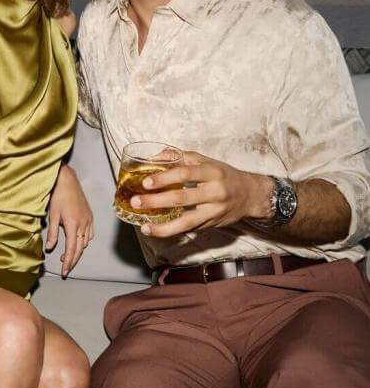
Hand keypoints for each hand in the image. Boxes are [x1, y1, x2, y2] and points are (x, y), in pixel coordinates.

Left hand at [46, 165, 93, 276]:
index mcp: (73, 224)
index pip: (71, 249)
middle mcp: (83, 224)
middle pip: (80, 248)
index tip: (64, 271)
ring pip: (85, 242)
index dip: (68, 261)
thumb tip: (50, 248)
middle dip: (73, 260)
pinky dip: (84, 241)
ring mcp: (88, 220)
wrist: (67, 181)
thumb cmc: (58, 196)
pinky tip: (78, 242)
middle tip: (66, 269)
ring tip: (67, 256)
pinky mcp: (90, 216)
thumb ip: (52, 233)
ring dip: (77, 251)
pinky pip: (89, 234)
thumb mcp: (52, 215)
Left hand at [131, 151, 271, 237]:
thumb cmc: (225, 175)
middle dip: (156, 201)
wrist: (251, 196)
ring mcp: (214, 212)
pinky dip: (172, 231)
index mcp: (212, 172)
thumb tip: (156, 156)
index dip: (165, 178)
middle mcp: (214, 193)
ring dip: (163, 227)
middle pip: (182, 198)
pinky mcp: (212, 225)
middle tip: (136, 202)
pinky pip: (190, 229)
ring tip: (145, 227)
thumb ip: (182, 157)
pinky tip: (157, 230)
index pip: (186, 173)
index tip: (146, 182)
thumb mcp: (207, 161)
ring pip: (187, 222)